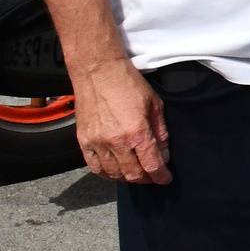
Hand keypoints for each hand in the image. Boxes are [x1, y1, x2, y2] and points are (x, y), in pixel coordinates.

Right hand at [75, 59, 169, 184]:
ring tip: (136, 174)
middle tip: (152, 177)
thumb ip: (161, 132)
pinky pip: (94, 167)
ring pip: (114, 173)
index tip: (165, 178)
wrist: (98, 71)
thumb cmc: (127, 83)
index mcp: (137, 132)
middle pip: (133, 174)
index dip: (161, 176)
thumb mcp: (155, 105)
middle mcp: (116, 141)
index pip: (152, 165)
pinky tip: (115, 171)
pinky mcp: (83, 141)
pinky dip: (106, 173)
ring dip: (127, 177)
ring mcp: (97, 143)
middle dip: (146, 179)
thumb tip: (164, 153)